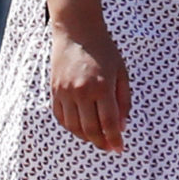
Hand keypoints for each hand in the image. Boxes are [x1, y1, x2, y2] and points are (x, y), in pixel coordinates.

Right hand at [48, 19, 129, 150]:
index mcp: (101, 86)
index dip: (115, 139)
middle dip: (102, 142)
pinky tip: (81, 128)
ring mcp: (65, 92)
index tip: (120, 148)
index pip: (108, 123)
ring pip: (74, 127)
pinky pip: (62, 118)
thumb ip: (123, 100)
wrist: (76, 31)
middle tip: (110, 147)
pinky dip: (71, 127)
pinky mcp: (55, 91)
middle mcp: (81, 92)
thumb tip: (122, 126)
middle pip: (90, 129)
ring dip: (86, 138)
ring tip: (97, 139)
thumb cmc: (103, 49)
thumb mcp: (121, 71)